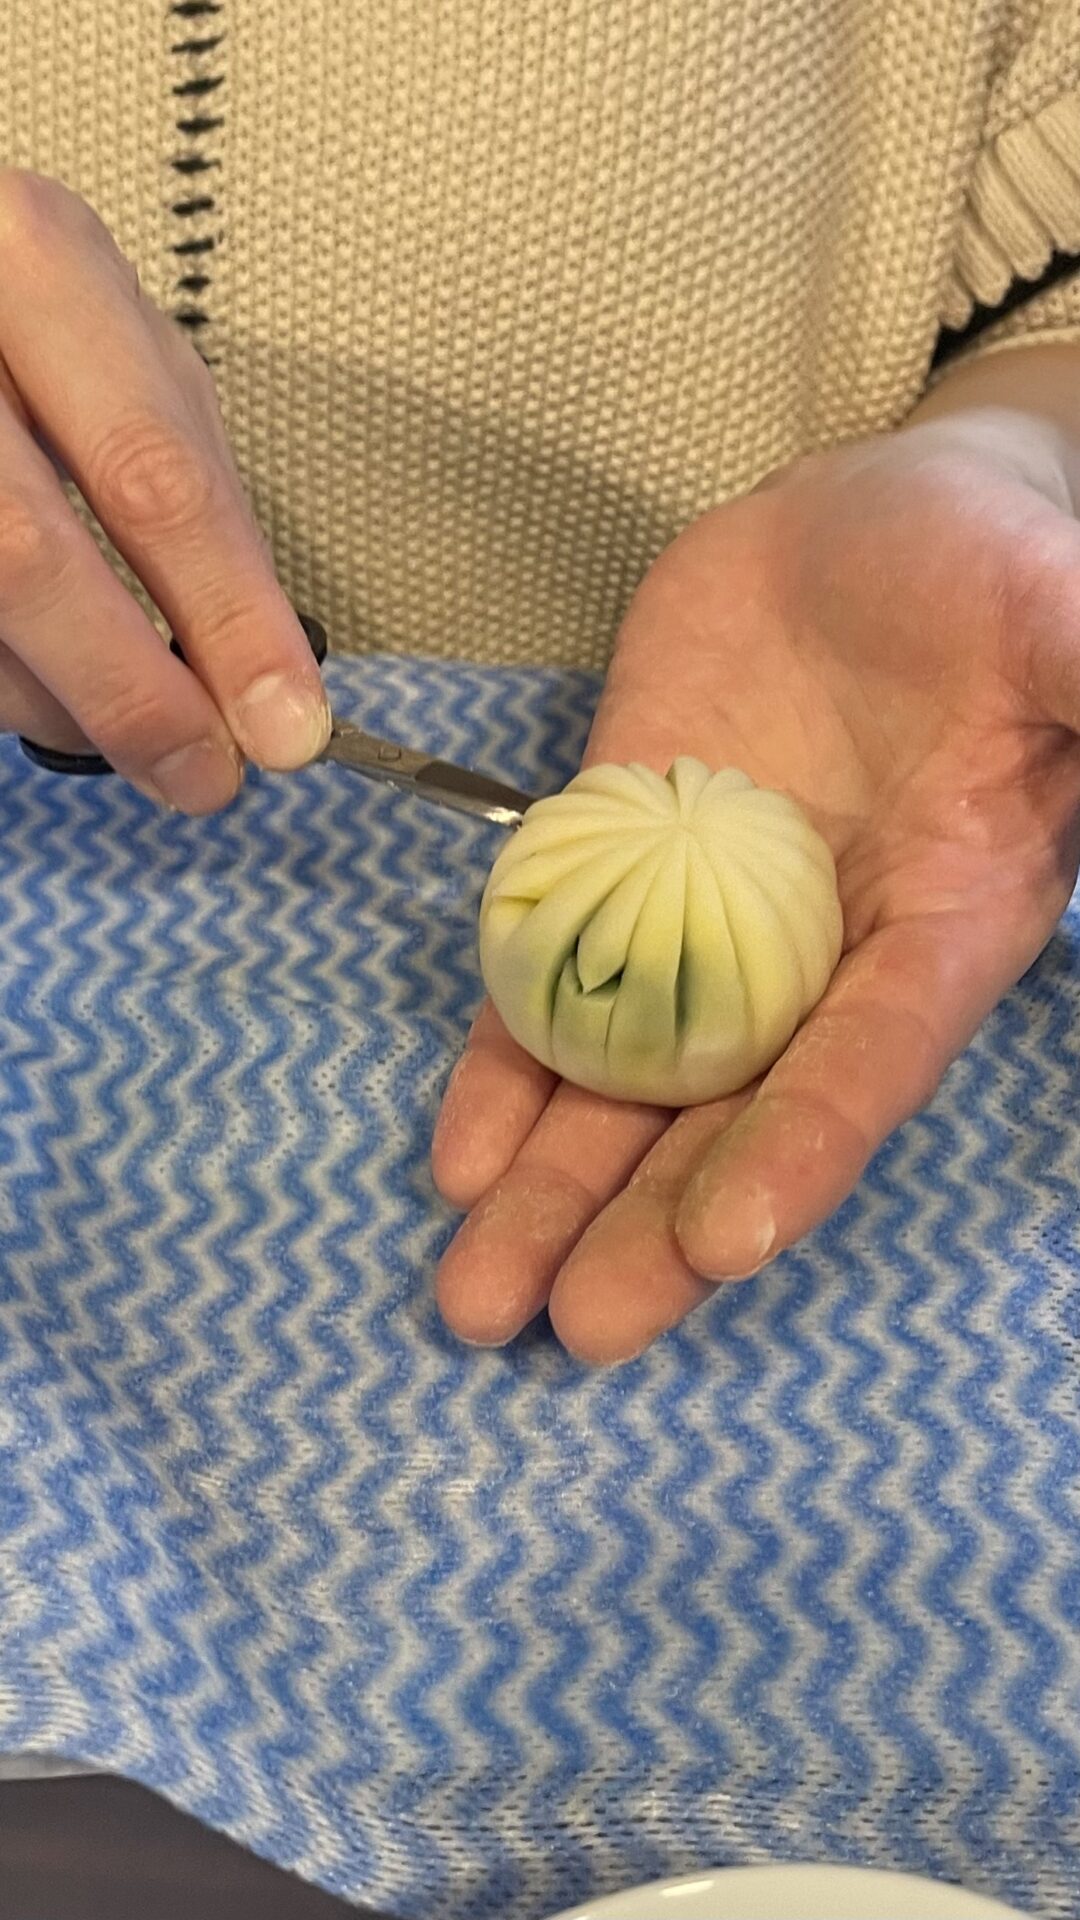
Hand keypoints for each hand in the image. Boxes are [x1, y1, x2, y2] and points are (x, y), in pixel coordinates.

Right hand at [0, 170, 328, 810]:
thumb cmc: (17, 319)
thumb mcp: (116, 351)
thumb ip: (186, 491)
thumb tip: (264, 672)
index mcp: (35, 264)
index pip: (152, 473)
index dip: (227, 617)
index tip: (287, 729)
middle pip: (29, 557)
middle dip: (132, 695)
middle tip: (202, 776)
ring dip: (56, 703)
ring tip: (108, 712)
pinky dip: (3, 685)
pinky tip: (36, 675)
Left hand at [433, 389, 1079, 1361]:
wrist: (873, 525)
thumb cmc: (994, 575)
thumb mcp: (1067, 626)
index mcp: (940, 929)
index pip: (868, 1061)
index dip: (800, 1150)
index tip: (722, 1246)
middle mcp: (816, 958)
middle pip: (729, 1115)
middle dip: (649, 1224)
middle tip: (569, 1330)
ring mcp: (702, 918)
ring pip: (624, 1079)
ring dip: (551, 1187)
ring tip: (476, 1294)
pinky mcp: (612, 855)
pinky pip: (551, 979)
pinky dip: (503, 1064)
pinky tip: (457, 1156)